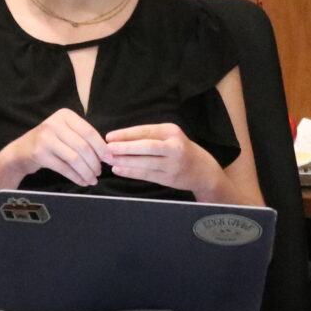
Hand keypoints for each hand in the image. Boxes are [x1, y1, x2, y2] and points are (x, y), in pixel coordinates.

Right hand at [3, 108, 113, 188]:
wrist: (21, 151)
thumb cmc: (49, 142)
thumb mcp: (64, 132)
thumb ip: (82, 137)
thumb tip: (107, 153)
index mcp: (65, 115)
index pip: (89, 132)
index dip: (101, 147)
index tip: (110, 159)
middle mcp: (54, 124)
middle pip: (83, 146)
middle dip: (94, 162)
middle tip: (100, 172)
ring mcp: (45, 138)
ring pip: (74, 158)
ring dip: (86, 172)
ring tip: (92, 179)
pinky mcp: (39, 154)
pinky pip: (64, 168)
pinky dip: (76, 177)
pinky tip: (82, 181)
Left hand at [104, 122, 223, 197]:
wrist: (203, 170)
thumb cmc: (180, 150)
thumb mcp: (170, 136)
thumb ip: (149, 136)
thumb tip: (119, 138)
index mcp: (172, 131)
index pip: (146, 131)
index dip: (126, 134)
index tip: (109, 137)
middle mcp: (174, 146)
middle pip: (147, 146)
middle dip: (126, 147)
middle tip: (108, 148)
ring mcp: (173, 164)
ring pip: (145, 162)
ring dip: (126, 161)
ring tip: (110, 160)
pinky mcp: (169, 178)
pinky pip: (147, 174)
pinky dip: (131, 172)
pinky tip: (119, 169)